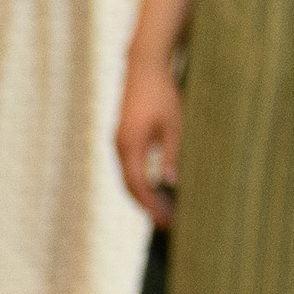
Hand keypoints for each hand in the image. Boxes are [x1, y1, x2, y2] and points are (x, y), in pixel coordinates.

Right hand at [115, 58, 182, 224]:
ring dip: (145, 197)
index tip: (166, 221)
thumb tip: (170, 183)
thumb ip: (171, 154)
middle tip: (167, 224)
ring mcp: (120, 143)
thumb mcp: (174, 125)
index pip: (138, 185)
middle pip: (130, 186)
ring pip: (129, 178)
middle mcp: (120, 147)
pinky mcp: (124, 138)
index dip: (151, 205)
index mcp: (130, 145)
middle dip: (148, 207)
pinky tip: (157, 190)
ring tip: (164, 212)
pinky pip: (130, 168)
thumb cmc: (162, 95)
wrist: (144, 69)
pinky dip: (142, 183)